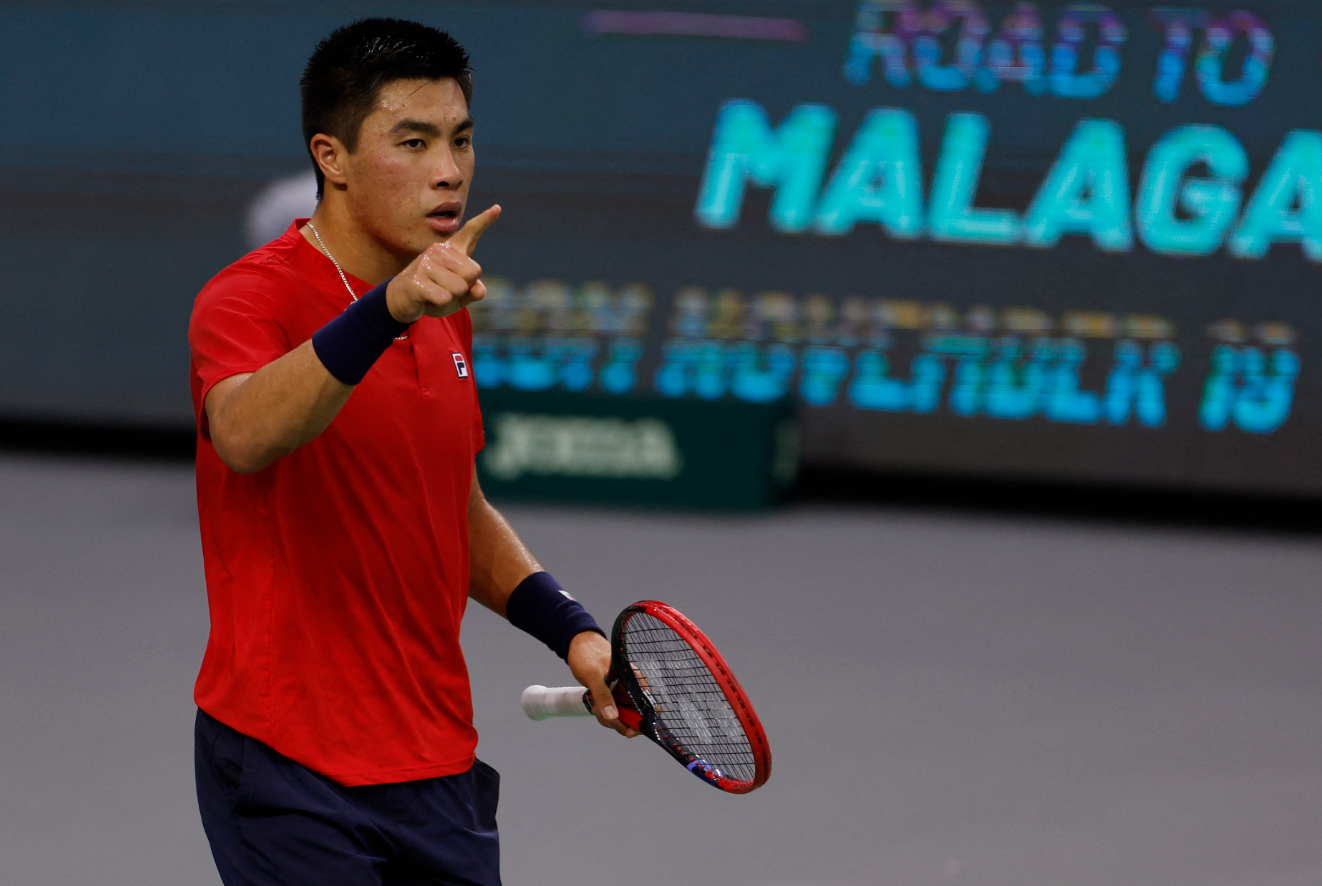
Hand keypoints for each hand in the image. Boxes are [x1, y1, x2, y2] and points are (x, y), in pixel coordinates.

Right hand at [386, 205, 501, 322]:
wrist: (402, 302)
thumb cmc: (435, 294)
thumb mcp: (459, 295)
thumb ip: (474, 291)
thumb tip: (479, 289)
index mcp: (451, 250)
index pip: (470, 232)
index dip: (484, 220)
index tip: (497, 208)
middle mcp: (438, 250)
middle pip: (474, 271)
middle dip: (464, 287)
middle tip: (444, 288)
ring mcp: (425, 262)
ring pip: (459, 287)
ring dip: (450, 297)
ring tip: (434, 293)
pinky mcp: (416, 279)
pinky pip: (444, 297)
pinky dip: (440, 304)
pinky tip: (427, 299)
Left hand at [566, 631, 638, 737]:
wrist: (578, 644)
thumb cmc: (587, 655)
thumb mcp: (593, 676)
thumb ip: (603, 696)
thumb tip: (613, 717)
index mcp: (634, 679)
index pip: (650, 706)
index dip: (643, 721)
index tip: (628, 730)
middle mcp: (632, 687)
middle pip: (635, 716)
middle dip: (620, 722)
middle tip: (603, 717)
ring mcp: (623, 692)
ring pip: (623, 716)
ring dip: (609, 718)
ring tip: (595, 707)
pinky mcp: (614, 695)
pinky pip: (613, 711)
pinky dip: (605, 713)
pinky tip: (595, 706)